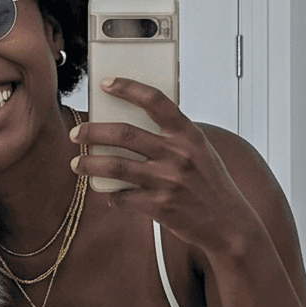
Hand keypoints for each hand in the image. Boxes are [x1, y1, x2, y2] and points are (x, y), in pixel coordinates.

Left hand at [70, 78, 262, 261]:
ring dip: (90, 164)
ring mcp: (169, 181)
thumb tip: (128, 125)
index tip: (105, 83)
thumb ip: (171, 138)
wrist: (229, 223)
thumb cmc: (209, 183)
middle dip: (94, 131)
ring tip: (76, 164)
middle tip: (77, 134)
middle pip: (124, 133)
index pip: (155, 101)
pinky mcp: (161, 206)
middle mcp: (178, 154)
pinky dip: (111, 196)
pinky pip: (123, 198)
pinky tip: (108, 194)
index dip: (128, 88)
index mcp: (188, 135)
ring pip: (116, 166)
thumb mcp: (199, 152)